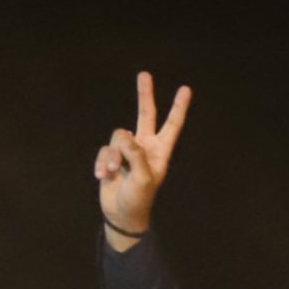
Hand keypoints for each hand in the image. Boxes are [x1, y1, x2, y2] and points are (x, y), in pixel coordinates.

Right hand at [94, 71, 190, 237]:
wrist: (121, 214)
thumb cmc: (139, 199)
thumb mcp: (142, 178)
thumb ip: (136, 154)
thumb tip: (126, 134)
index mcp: (160, 152)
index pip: (172, 125)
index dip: (178, 108)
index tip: (185, 90)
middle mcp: (145, 147)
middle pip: (145, 115)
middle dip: (144, 95)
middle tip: (144, 74)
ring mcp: (127, 151)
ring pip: (118, 136)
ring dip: (113, 156)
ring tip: (114, 173)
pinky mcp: (111, 156)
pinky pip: (104, 150)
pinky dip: (102, 162)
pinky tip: (103, 176)